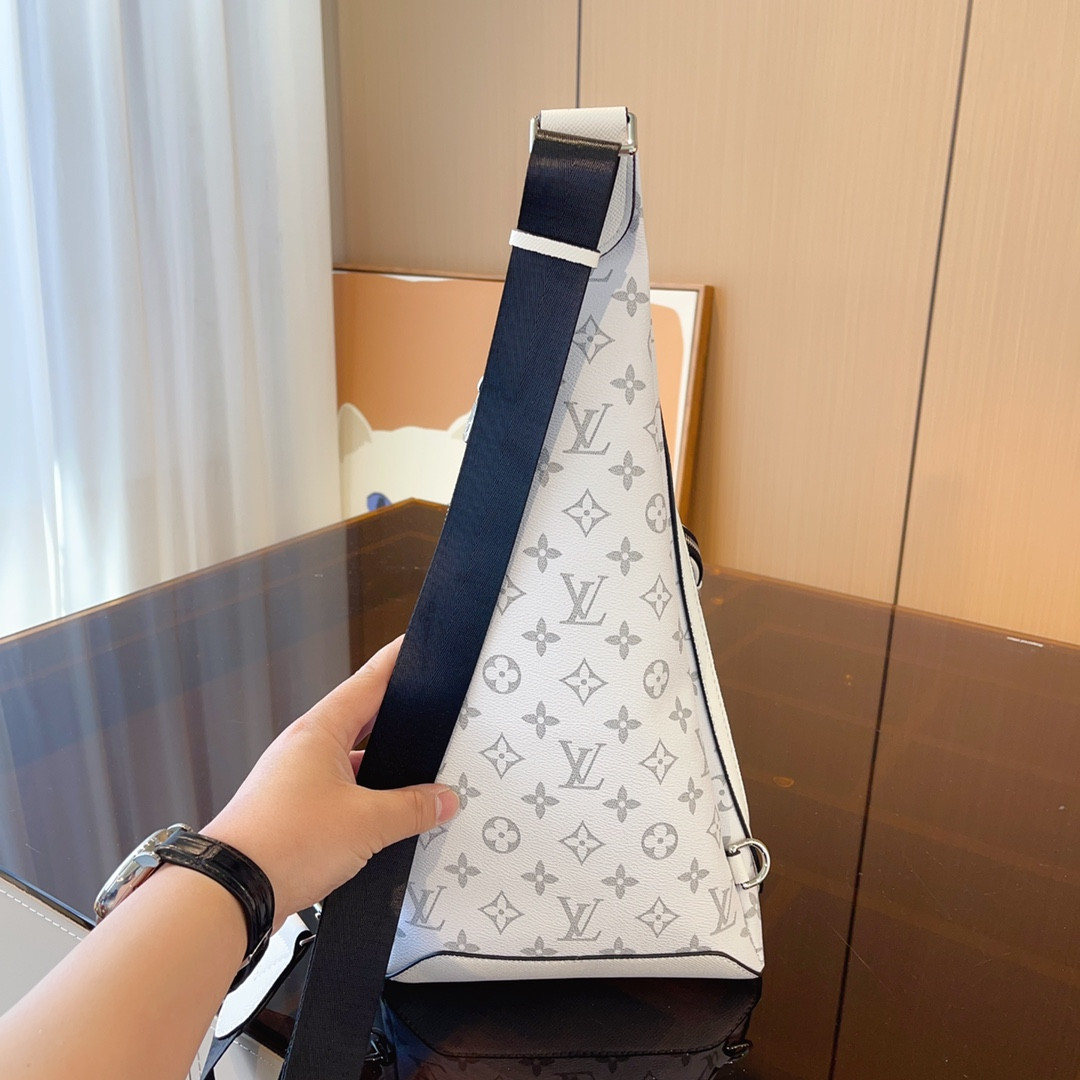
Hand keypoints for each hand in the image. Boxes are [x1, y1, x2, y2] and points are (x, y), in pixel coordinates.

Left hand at [204, 637, 458, 926]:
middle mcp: (303, 750)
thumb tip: (442, 799)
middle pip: (360, 723)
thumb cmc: (284, 843)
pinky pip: (337, 796)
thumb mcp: (367, 823)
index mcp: (320, 732)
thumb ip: (412, 808)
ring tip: (416, 784)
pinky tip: (383, 823)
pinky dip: (362, 803)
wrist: (228, 893)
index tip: (412, 646)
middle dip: (396, 723)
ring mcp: (294, 782)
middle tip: (428, 717)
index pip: (367, 683)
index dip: (394, 664)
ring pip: (349, 765)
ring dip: (379, 773)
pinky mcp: (290, 814)